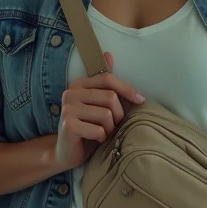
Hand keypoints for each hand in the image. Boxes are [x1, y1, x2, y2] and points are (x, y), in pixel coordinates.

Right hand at [53, 52, 143, 172]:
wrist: (66, 152)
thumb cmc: (87, 127)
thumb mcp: (97, 104)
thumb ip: (103, 82)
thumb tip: (108, 54)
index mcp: (79, 84)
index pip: (107, 79)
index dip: (127, 89)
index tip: (140, 100)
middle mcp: (70, 93)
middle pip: (110, 97)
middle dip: (118, 115)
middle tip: (113, 125)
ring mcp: (67, 109)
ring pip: (106, 115)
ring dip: (110, 128)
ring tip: (103, 133)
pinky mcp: (68, 125)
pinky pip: (99, 130)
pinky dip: (102, 137)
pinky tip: (95, 139)